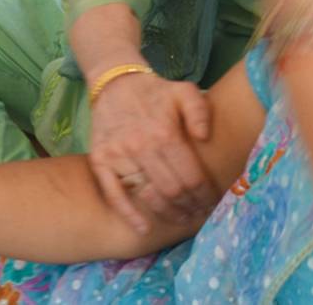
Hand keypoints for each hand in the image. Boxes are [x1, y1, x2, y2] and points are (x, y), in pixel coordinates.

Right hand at [88, 70, 216, 233]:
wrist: (114, 83)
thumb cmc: (155, 92)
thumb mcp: (184, 91)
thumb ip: (200, 111)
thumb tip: (205, 138)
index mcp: (164, 131)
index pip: (191, 175)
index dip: (205, 194)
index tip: (213, 202)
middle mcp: (140, 145)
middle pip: (172, 190)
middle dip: (190, 206)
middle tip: (200, 214)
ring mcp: (118, 155)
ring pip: (148, 195)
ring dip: (168, 213)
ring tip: (182, 218)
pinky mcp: (100, 160)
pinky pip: (114, 194)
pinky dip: (129, 215)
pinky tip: (143, 229)